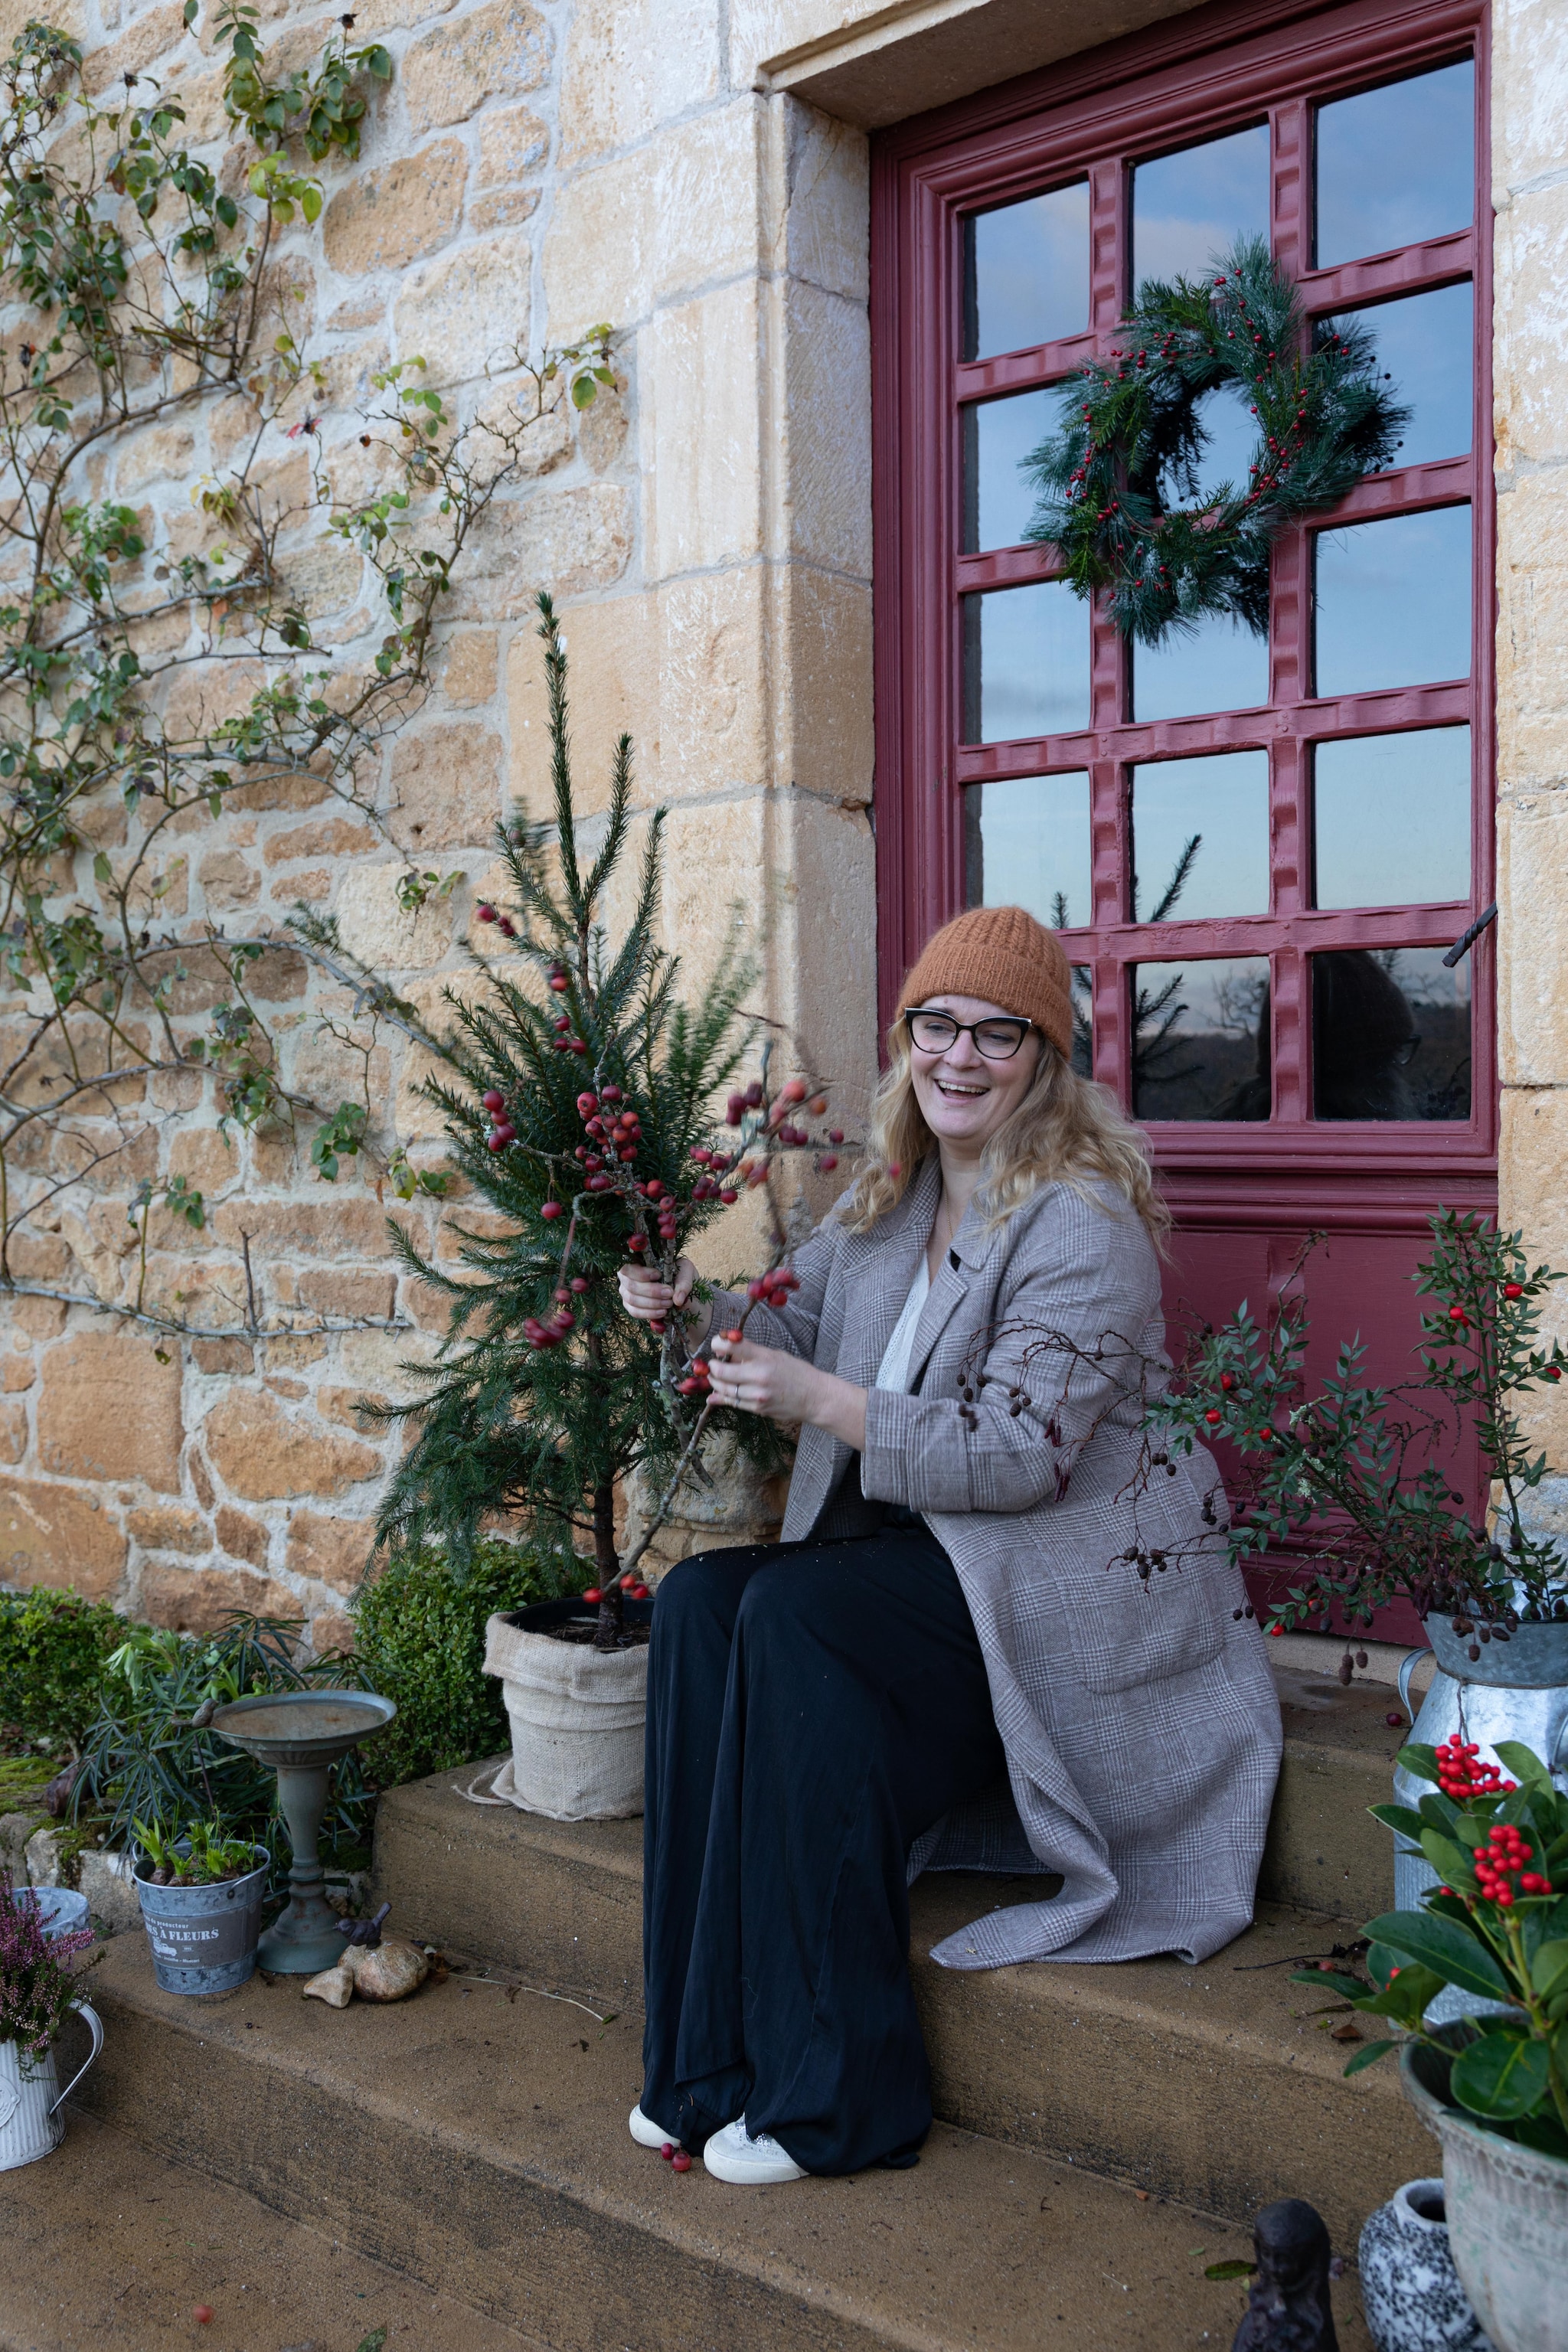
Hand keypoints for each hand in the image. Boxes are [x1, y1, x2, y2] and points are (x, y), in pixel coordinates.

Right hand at [618, 1256, 705, 1336]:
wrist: (681, 1292)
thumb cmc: (680, 1276)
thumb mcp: (687, 1272)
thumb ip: (684, 1282)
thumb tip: (677, 1300)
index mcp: (637, 1262)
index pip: (628, 1268)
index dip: (641, 1273)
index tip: (658, 1275)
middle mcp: (628, 1278)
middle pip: (631, 1286)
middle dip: (651, 1291)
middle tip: (669, 1294)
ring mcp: (627, 1293)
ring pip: (632, 1300)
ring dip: (652, 1303)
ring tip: (669, 1304)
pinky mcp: (631, 1307)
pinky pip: (635, 1312)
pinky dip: (649, 1313)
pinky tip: (663, 1312)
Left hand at [708, 1331, 866, 1449]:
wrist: (814, 1397)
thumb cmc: (796, 1372)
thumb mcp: (775, 1355)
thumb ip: (751, 1353)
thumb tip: (725, 1350)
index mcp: (764, 1358)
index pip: (732, 1347)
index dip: (717, 1344)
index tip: (715, 1344)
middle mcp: (759, 1376)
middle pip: (722, 1372)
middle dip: (712, 1368)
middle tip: (712, 1365)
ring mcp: (757, 1395)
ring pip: (724, 1390)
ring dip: (715, 1383)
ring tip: (715, 1378)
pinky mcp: (758, 1409)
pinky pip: (734, 1403)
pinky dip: (722, 1398)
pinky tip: (715, 1394)